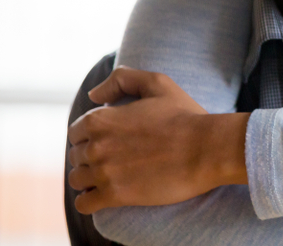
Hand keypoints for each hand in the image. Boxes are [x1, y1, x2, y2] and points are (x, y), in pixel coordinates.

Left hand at [67, 67, 249, 213]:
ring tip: (111, 177)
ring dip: (89, 179)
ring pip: (77, 180)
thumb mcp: (157, 83)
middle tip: (115, 159)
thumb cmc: (185, 115)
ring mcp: (103, 172)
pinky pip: (84, 204)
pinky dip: (90, 201)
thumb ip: (121, 79)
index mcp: (100, 119)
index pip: (75, 132)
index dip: (91, 136)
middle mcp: (96, 145)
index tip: (109, 140)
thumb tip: (93, 96)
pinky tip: (105, 196)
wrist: (207, 149)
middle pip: (75, 156)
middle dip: (90, 158)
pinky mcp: (115, 196)